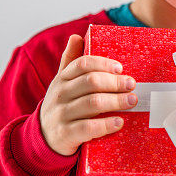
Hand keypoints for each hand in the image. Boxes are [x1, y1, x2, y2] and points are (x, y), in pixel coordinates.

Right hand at [39, 34, 137, 155]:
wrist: (44, 138)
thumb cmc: (62, 106)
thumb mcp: (63, 83)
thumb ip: (71, 61)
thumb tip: (76, 36)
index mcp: (62, 79)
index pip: (82, 64)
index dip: (103, 63)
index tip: (120, 68)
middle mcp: (60, 94)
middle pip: (91, 82)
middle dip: (114, 82)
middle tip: (131, 85)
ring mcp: (62, 115)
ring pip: (92, 103)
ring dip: (116, 101)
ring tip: (132, 101)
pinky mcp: (66, 134)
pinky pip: (88, 128)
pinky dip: (106, 124)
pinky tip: (119, 122)